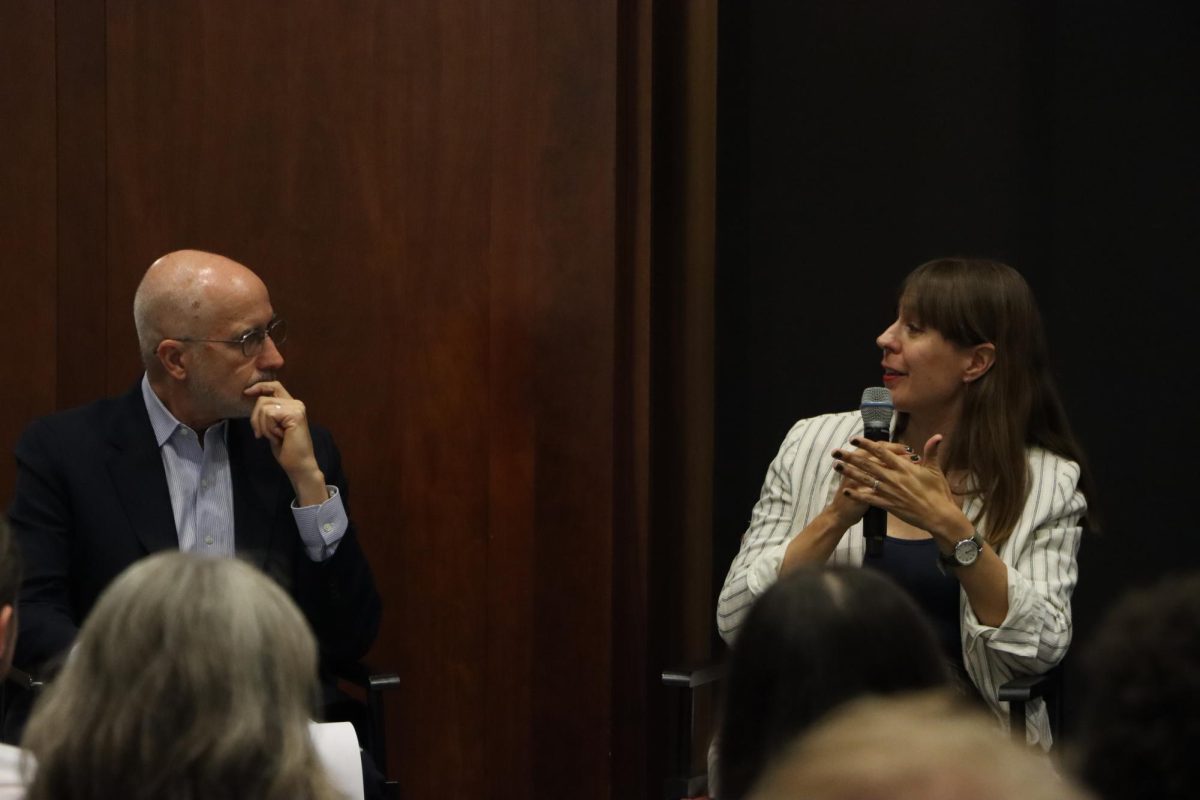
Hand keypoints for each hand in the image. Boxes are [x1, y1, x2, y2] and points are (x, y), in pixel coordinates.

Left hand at [244, 381, 327, 504]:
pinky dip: (268, 429)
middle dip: (255, 418)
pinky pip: (269, 415)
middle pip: (263, 399)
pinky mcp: (295, 414)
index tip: (247, 393)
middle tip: (261, 434)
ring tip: (274, 437)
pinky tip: (279, 437)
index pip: (274, 386)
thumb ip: (268, 413)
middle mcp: (296, 403)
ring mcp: (296, 408)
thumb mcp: (273, 427)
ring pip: (264, 408)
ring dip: (263, 426)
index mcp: (292, 405)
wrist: (299, 465)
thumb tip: (252, 399)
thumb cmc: (286, 449)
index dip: (259, 386)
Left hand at [833, 435, 964, 543]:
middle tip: (836, 451)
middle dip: (850, 457)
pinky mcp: (888, 505)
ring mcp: (889, 492)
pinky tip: (846, 490)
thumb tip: (937, 435)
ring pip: (865, 480)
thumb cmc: (938, 492)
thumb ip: (932, 452)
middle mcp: (894, 478)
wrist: (938, 515)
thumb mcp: (935, 470)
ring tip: (836, 466)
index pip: (881, 452)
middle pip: (868, 464)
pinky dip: (857, 495)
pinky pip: (869, 499)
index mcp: (904, 467)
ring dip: (849, 472)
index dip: (866, 444)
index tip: (854, 438)